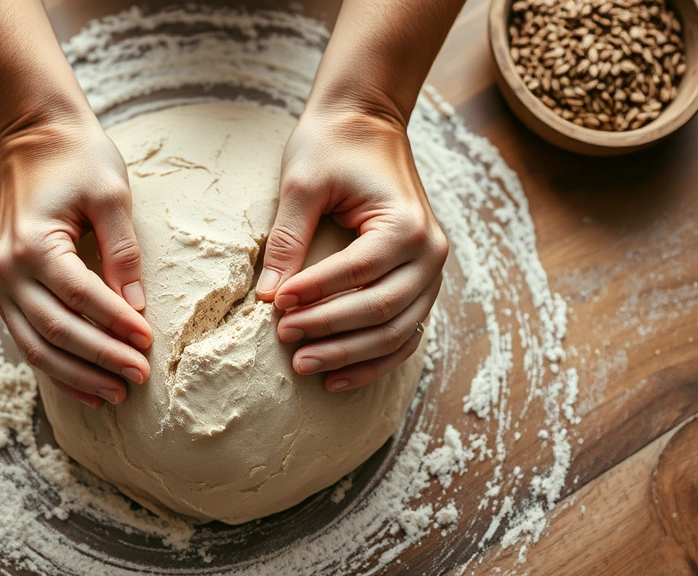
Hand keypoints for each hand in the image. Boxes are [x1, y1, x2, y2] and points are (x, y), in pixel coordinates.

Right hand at [0, 114, 152, 408]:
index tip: (149, 341)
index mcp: (34, 243)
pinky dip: (55, 365)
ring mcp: (1, 281)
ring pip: (36, 345)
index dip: (115, 324)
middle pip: (56, 330)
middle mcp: (8, 269)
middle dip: (100, 358)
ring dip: (76, 374)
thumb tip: (136, 305)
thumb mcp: (111, 194)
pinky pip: (27, 338)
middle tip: (139, 377)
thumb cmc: (78, 158)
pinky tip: (85, 384)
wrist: (34, 134)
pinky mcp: (5, 287)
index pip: (80, 297)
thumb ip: (123, 251)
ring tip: (116, 393)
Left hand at [255, 108, 447, 391]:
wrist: (366, 122)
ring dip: (350, 354)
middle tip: (285, 341)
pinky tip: (338, 378)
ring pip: (395, 331)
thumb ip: (288, 240)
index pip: (358, 272)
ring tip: (304, 366)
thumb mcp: (302, 184)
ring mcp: (430, 271)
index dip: (315, 294)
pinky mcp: (420, 283)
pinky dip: (373, 359)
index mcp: (406, 223)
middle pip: (380, 309)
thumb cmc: (332, 146)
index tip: (275, 305)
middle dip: (330, 331)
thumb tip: (267, 295)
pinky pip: (403, 333)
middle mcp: (429, 251)